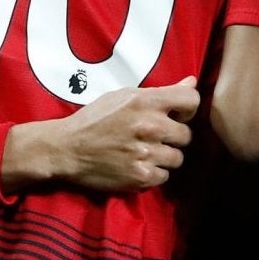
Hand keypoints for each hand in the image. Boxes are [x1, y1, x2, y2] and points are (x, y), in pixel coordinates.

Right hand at [8, 77, 201, 193]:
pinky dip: (154, 173)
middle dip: (174, 137)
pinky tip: (139, 165)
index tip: (177, 114)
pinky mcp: (140, 176)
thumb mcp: (124, 96)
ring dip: (165, 157)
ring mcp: (146, 153)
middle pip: (186, 135)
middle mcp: (150, 127)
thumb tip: (192, 82)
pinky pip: (164, 176)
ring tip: (146, 153)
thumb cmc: (94, 119)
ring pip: (177, 158)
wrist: (66, 149)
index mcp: (146, 102)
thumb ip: (160, 92)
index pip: (191, 101)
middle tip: (157, 138)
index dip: (188, 108)